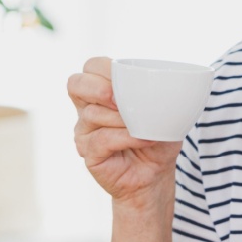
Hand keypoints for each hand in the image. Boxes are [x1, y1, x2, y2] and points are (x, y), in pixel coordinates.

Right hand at [68, 57, 181, 206]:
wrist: (157, 174)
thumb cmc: (156, 138)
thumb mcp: (162, 111)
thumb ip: (158, 93)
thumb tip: (166, 82)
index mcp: (101, 92)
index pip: (91, 67)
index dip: (103, 68)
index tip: (128, 78)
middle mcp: (86, 109)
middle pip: (75, 84)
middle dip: (97, 87)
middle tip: (119, 99)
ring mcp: (84, 132)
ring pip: (93, 114)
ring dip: (122, 119)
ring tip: (143, 127)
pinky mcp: (88, 153)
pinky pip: (102, 139)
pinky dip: (126, 138)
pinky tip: (143, 140)